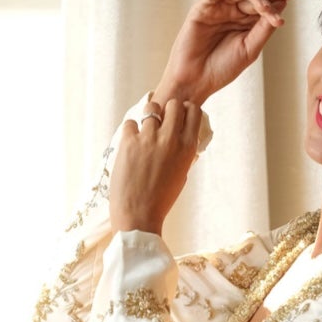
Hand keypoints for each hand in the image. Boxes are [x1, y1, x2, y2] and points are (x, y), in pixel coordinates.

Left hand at [110, 97, 202, 234]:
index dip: (185, 111)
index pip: (193, 111)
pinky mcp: (128, 141)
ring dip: (149, 119)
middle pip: (174, 104)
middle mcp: (170, 139)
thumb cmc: (161, 200)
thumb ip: (181, 153)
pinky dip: (131, 131)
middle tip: (162, 122)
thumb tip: (178, 136)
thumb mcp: (181, 175)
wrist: (138, 217)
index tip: (179, 118)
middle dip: (168, 110)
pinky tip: (131, 146)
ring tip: (144, 135)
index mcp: (187, 149)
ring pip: (151, 109)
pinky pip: (131, 123)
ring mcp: (148, 138)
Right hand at [154, 0, 303, 103]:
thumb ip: (264, 28)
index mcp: (247, 24)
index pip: (267, 5)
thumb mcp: (250, 49)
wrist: (196, 81)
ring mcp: (219, 8)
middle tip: (275, 13)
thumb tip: (280, 8)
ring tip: (263, 6)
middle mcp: (234, 12)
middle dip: (268, 1)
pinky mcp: (203, 6)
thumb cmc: (222, 69)